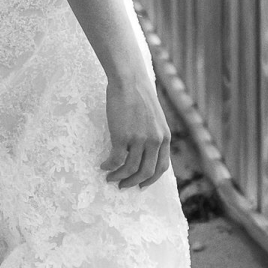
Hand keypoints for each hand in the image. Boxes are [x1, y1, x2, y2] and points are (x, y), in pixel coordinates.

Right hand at [103, 74, 171, 190]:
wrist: (129, 80)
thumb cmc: (139, 96)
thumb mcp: (155, 118)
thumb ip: (154, 134)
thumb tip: (146, 152)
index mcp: (165, 137)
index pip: (161, 167)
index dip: (151, 179)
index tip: (141, 185)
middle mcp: (155, 141)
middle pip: (146, 172)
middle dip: (134, 182)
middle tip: (123, 186)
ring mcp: (139, 139)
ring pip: (130, 169)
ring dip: (119, 177)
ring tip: (110, 178)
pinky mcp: (123, 136)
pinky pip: (116, 160)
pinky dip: (109, 167)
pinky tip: (103, 166)